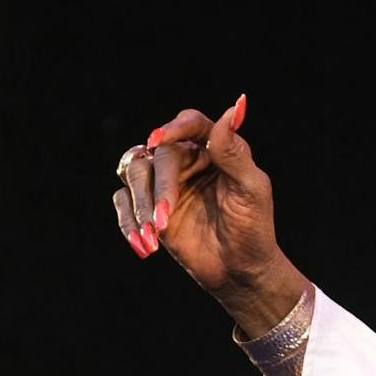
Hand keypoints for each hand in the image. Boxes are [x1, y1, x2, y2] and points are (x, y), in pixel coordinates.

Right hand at [112, 95, 305, 334]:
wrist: (240, 268)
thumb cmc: (253, 227)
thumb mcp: (252, 190)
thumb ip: (236, 152)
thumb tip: (236, 106)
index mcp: (213, 149)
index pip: (190, 124)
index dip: (173, 127)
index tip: (158, 140)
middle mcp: (186, 160)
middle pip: (157, 156)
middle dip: (159, 190)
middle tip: (165, 222)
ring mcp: (164, 183)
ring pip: (133, 173)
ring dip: (140, 206)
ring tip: (154, 237)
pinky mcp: (148, 207)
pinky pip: (122, 201)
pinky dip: (128, 222)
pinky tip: (144, 246)